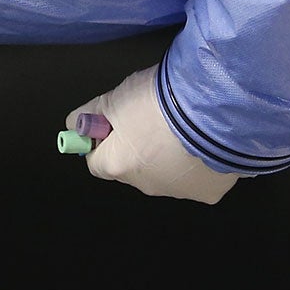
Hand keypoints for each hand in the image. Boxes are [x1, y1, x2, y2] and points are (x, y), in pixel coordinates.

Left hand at [67, 65, 236, 204]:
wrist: (214, 108)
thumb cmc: (161, 102)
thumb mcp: (116, 97)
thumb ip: (90, 113)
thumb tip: (75, 123)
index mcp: (118, 166)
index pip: (96, 160)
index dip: (103, 141)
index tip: (113, 125)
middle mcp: (145, 186)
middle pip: (133, 168)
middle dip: (139, 148)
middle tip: (154, 119)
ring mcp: (179, 192)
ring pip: (167, 174)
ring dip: (170, 155)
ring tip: (184, 128)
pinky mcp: (209, 192)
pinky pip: (198, 177)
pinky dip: (199, 162)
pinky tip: (205, 141)